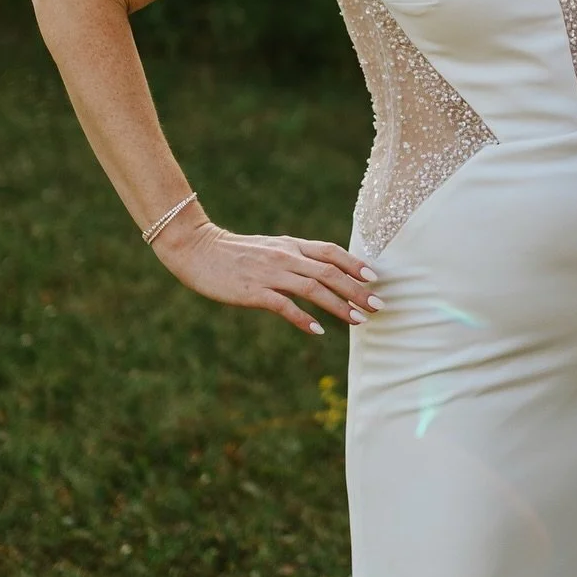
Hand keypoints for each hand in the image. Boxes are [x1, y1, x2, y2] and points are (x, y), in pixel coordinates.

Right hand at [153, 212, 380, 335]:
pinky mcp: (254, 291)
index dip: (355, 264)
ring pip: (314, 289)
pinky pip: (285, 305)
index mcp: (292, 245)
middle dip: (357, 290)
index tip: (375, 278)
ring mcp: (271, 273)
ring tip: (359, 321)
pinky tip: (318, 331)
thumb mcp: (271, 247)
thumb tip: (322, 270)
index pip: (332, 251)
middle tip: (378, 306)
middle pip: (330, 272)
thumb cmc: (235, 252)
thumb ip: (296, 256)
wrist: (198, 250)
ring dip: (339, 306)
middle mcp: (286, 256)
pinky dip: (303, 318)